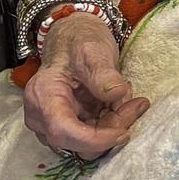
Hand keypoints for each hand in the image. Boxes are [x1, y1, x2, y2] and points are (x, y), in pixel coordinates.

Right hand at [23, 13, 148, 159]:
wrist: (74, 35)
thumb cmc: (79, 40)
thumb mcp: (93, 50)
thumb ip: (103, 73)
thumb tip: (119, 94)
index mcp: (43, 95)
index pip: (62, 131)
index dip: (93, 140)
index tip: (123, 132)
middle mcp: (41, 116)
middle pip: (76, 141)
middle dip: (110, 129)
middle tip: (137, 104)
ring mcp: (52, 123)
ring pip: (85, 144)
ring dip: (113, 127)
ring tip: (132, 101)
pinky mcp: (67, 125)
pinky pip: (89, 136)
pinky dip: (109, 125)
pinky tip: (122, 104)